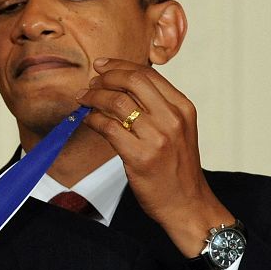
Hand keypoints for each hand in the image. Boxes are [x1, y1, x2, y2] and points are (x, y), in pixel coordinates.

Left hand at [76, 58, 232, 258]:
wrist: (187, 204)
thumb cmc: (177, 168)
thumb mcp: (177, 130)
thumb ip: (156, 108)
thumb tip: (120, 86)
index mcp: (182, 107)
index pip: (148, 74)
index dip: (120, 65)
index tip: (102, 65)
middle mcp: (172, 118)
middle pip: (132, 80)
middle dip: (105, 77)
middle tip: (90, 82)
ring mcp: (157, 137)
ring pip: (116, 102)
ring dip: (93, 97)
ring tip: (83, 99)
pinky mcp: (140, 156)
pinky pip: (108, 127)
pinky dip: (92, 120)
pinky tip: (87, 120)